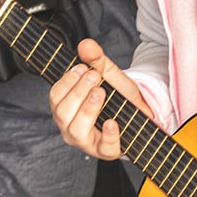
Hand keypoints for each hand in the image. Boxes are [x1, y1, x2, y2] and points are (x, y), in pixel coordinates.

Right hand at [48, 37, 152, 159]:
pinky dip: (108, 135)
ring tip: (100, 93)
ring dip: (87, 109)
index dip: (66, 81)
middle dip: (77, 92)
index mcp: (66, 108)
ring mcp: (87, 142)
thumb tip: (86, 44)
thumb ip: (96, 60)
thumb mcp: (108, 74)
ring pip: (76, 131)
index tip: (82, 68)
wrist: (141, 114)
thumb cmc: (118, 97)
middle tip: (93, 77)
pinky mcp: (105, 152)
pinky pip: (103, 148)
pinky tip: (112, 122)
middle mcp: (70, 127)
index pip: (55, 96)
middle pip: (62, 113)